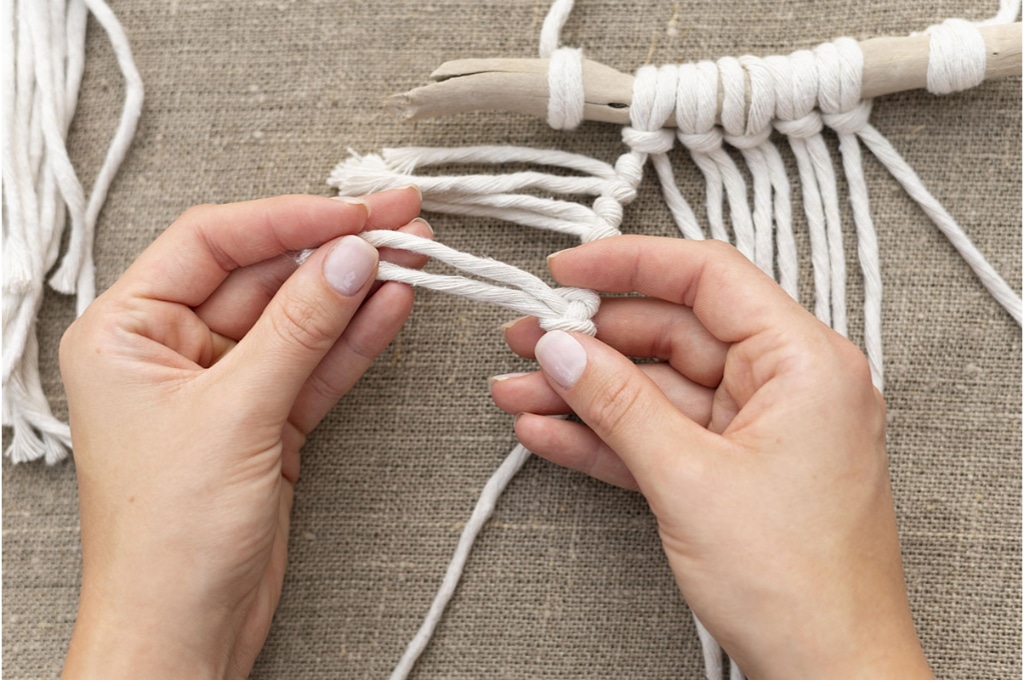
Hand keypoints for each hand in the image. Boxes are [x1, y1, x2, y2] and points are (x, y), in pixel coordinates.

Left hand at [60, 188, 427, 678]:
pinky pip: (314, 365)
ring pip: (298, 320)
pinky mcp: (265, 421)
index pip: (213, 242)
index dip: (289, 219)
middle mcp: (170, 350)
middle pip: (263, 277)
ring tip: (414, 256)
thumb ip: (298, 329)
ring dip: (354, 291)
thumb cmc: (168, 539)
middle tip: (401, 224)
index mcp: (125, 331)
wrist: (185, 632)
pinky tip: (393, 305)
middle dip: (334, 251)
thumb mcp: (235, 415)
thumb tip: (350, 258)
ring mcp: (223, 386)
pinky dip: (355, 339)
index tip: (355, 212)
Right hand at [491, 236, 931, 678]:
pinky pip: (660, 436)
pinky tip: (547, 430)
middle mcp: (786, 384)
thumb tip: (561, 347)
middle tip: (524, 338)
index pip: (708, 279)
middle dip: (592, 341)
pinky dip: (606, 435)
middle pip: (673, 334)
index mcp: (804, 362)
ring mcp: (757, 430)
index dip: (630, 264)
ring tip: (514, 389)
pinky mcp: (731, 471)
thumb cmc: (795, 583)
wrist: (829, 676)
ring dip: (585, 392)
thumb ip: (618, 403)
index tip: (566, 270)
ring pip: (657, 389)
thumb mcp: (689, 479)